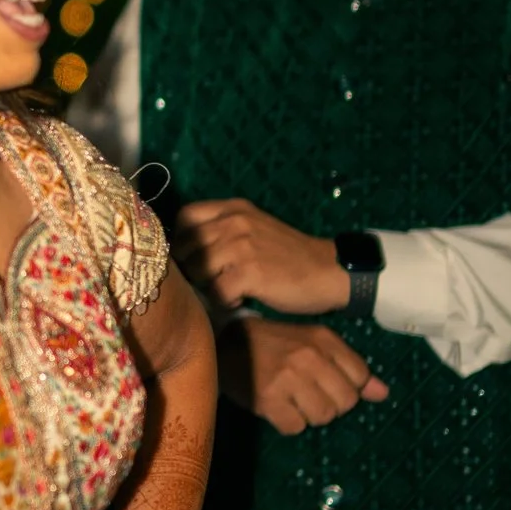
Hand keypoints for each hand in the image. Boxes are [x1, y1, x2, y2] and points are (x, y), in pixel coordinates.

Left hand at [174, 197, 348, 316]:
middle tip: (215, 280)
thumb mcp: (254, 228)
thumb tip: (184, 251)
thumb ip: (222, 231)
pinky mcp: (250, 273)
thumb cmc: (287, 255)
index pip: (185, 216)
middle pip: (186, 247)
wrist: (328, 271)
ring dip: (209, 286)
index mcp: (233, 208)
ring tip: (230, 289)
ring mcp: (242, 246)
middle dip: (193, 269)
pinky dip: (225, 301)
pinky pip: (216, 292)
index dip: (182, 240)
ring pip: (197, 271)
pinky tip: (241, 298)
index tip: (194, 257)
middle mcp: (235, 222)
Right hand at [218, 319, 389, 434]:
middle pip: (345, 402)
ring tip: (293, 401)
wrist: (224, 344)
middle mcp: (309, 357)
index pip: (359, 377)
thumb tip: (383, 394)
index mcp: (323, 340)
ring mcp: (288, 378)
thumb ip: (348, 366)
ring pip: (322, 416)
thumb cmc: (273, 344)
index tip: (327, 383)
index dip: (347, 387)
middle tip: (308, 395)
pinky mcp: (268, 399)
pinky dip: (288, 423)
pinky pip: (295, 427)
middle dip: (330, 404)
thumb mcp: (313, 344)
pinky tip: (278, 408)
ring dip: (309, 415)